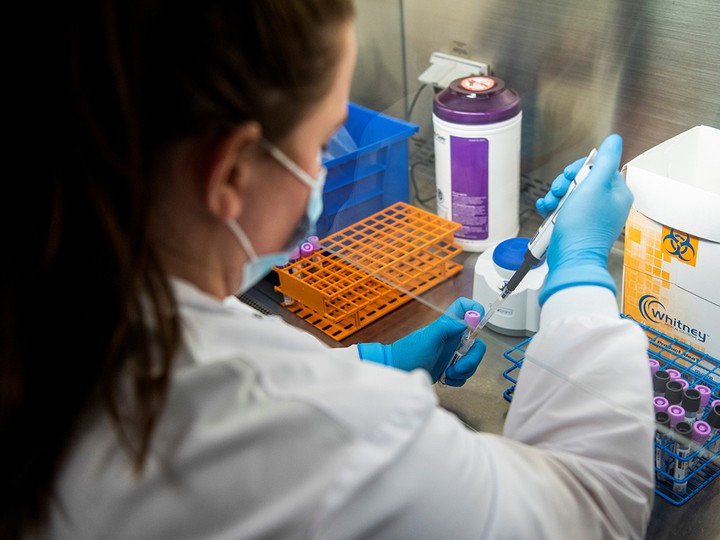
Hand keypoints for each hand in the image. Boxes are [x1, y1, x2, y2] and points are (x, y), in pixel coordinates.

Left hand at [358, 297, 486, 385]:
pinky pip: (465, 373)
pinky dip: (458, 379)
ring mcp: (453, 353)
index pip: (465, 307)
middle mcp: (453, 338)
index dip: (475, 309)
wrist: (398, 371)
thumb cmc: (408, 353)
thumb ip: (445, 328)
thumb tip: (465, 322)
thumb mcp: (427, 338)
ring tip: (448, 374)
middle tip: (459, 366)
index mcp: (448, 325)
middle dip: (472, 357)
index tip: (477, 324)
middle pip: (476, 341)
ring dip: (464, 371)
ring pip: (472, 359)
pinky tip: (446, 378)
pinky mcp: (451, 367)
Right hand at [537, 134, 632, 304]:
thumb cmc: (584, 227)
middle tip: (560, 192)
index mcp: (616, 192)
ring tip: (551, 205)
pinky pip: (563, 209)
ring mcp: (591, 216)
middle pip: (582, 180)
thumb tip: (614, 140)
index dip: (579, 169)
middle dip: (565, 184)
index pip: (598, 167)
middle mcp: (606, 204)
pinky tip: (546, 210)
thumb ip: (605, 160)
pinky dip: (552, 208)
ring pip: (569, 194)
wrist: (571, 259)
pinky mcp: (576, 225)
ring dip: (555, 196)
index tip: (570, 177)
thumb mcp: (594, 186)